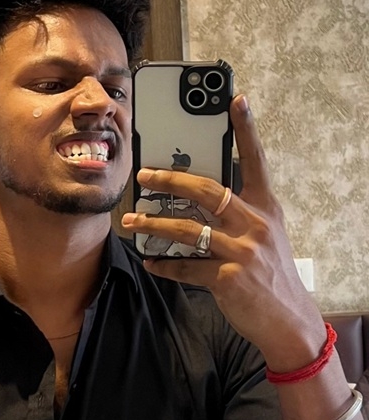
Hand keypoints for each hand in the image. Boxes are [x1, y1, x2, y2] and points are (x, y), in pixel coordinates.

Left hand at [122, 95, 325, 369]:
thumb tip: (201, 199)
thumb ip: (241, 214)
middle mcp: (255, 224)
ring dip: (153, 225)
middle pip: (205, 190)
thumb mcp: (266, 236)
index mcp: (266, 208)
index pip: (256, 162)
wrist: (287, 319)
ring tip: (131, 221)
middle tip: (144, 177)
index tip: (235, 100)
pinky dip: (164, 265)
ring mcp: (241, 251)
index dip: (246, 131)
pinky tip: (150, 262)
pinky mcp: (226, 277)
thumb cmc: (271, 273)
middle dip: (169, 181)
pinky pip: (185, 268)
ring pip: (186, 229)